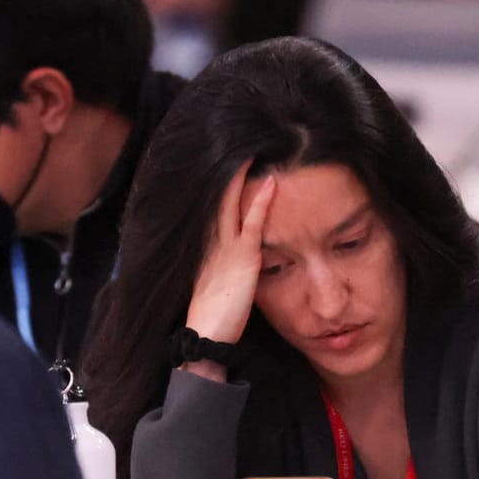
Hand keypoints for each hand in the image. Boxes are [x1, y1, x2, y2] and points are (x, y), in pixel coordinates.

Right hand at [185, 164, 274, 349]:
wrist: (206, 335)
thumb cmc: (214, 316)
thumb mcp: (218, 285)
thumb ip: (227, 268)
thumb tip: (238, 263)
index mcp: (206, 246)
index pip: (215, 207)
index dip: (223, 184)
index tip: (232, 161)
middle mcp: (213, 241)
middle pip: (219, 197)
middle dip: (229, 170)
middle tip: (240, 142)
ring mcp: (227, 247)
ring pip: (233, 202)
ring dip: (243, 175)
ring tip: (255, 149)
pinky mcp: (242, 257)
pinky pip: (253, 222)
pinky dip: (261, 201)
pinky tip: (271, 182)